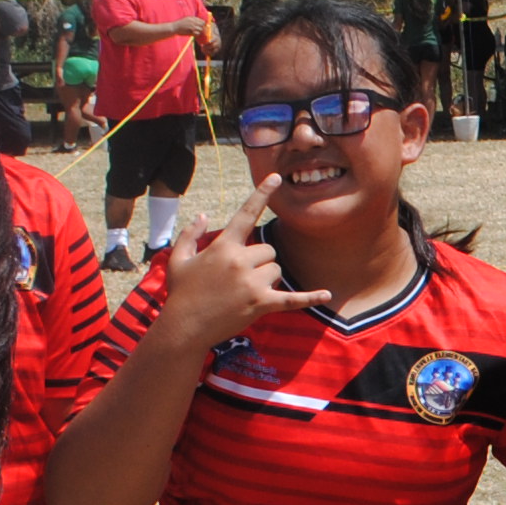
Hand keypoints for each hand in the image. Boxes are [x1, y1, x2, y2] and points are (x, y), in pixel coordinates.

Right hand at [156, 180, 334, 346]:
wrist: (184, 327)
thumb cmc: (181, 293)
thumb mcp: (179, 259)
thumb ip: (190, 234)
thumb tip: (202, 215)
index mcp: (223, 246)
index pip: (246, 214)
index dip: (262, 194)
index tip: (276, 178)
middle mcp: (240, 261)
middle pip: (269, 250)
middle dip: (260, 261)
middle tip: (241, 277)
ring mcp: (251, 283)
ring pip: (277, 270)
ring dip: (268, 279)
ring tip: (246, 292)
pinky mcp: (260, 304)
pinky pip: (292, 299)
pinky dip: (309, 298)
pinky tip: (327, 294)